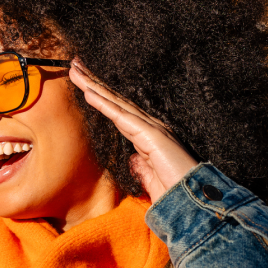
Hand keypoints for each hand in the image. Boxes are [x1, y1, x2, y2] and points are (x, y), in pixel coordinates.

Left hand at [69, 60, 198, 205]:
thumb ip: (140, 168)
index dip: (100, 96)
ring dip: (94, 86)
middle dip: (93, 82)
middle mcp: (149, 126)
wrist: (192, 201)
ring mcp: (151, 129)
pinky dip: (104, 104)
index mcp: (147, 135)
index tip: (83, 84)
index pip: (118, 111)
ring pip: (116, 103)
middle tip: (75, 66)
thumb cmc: (173, 191)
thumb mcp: (150, 178)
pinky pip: (121, 117)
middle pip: (115, 100)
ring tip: (75, 71)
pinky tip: (89, 93)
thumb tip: (132, 159)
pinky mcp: (151, 135)